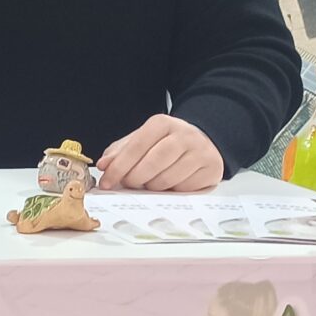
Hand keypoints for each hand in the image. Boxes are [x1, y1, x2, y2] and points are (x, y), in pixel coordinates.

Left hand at [98, 114, 222, 191]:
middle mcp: (184, 134)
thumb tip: (104, 165)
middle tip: (128, 184)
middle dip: (135, 178)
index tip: (106, 182)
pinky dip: (172, 192)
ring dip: (153, 187)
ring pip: (168, 179)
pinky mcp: (211, 169)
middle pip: (153, 162)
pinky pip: (185, 190)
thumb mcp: (140, 142)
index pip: (136, 146)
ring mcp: (201, 151)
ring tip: (150, 182)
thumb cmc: (165, 144)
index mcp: (162, 123)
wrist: (202, 143)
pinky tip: (170, 185)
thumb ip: (120, 153)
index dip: (119, 167)